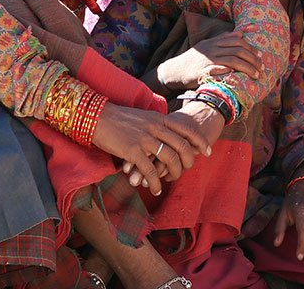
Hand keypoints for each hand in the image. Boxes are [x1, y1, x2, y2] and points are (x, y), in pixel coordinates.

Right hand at [94, 103, 210, 195]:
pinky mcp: (132, 151)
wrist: (96, 116)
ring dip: (174, 173)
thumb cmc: (118, 119)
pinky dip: (155, 182)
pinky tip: (155, 188)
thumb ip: (156, 125)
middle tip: (188, 169)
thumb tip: (167, 137)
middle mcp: (155, 127)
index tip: (208, 151)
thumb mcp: (143, 117)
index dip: (200, 141)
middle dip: (189, 160)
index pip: (187, 129)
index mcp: (159, 118)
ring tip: (171, 180)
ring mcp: (145, 138)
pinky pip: (150, 170)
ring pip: (170, 159)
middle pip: (182, 146)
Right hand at [156, 32, 262, 89]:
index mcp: (214, 42)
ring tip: (256, 75)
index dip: (250, 47)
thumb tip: (239, 33)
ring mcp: (207, 60)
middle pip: (237, 51)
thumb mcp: (207, 45)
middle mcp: (212, 49)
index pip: (237, 41)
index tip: (260, 55)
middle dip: (252, 59)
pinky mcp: (202, 72)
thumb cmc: (193, 59)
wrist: (174, 70)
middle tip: (262, 67)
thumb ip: (223, 38)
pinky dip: (228, 70)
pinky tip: (237, 74)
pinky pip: (217, 70)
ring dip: (247, 68)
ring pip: (232, 60)